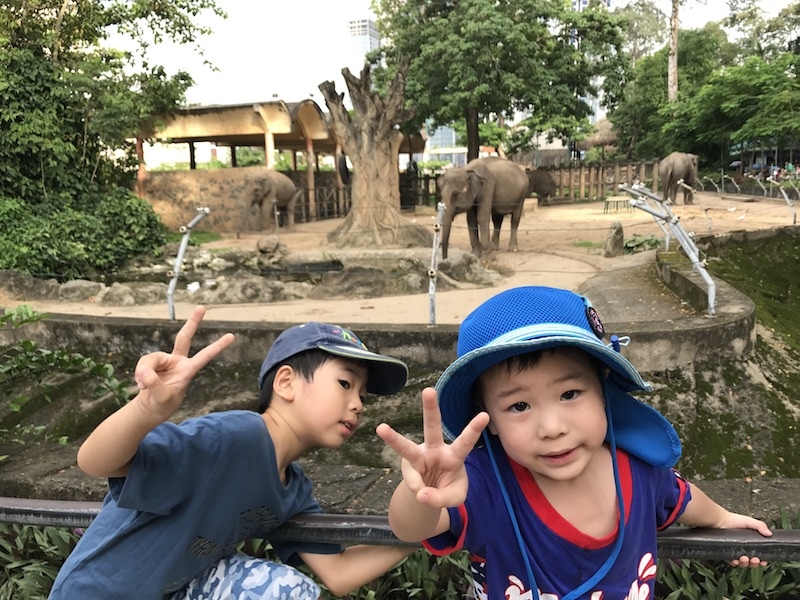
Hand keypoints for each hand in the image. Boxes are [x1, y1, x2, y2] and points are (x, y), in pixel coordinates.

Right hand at [134, 306, 234, 421]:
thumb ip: (154, 384)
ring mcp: (165, 361)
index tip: (231, 336)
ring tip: (143, 386)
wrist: (150, 408)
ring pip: (151, 358)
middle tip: (202, 307)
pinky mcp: (152, 363)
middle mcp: (178, 362)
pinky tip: (141, 384)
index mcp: (188, 371)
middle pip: (184, 338)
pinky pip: (143, 363)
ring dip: (144, 371)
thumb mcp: (161, 398)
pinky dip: (139, 373)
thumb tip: (145, 370)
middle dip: (193, 322)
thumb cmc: (162, 404)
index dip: (217, 346)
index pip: (204, 356)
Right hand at [376, 386, 488, 508]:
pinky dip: (419, 491)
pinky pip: (412, 482)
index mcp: (454, 454)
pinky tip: (423, 494)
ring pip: (406, 447)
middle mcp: (435, 450)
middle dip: (430, 408)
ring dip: (393, 437)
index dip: (474, 428)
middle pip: (432, 426)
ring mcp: (418, 457)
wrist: (430, 495)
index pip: (465, 441)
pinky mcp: (407, 468)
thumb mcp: (455, 497)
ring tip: (381, 428)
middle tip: (429, 390)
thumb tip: (421, 494)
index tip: (485, 415)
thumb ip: (442, 498)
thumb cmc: (448, 489)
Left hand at [719, 511, 772, 567]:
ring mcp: (734, 552)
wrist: (719, 520)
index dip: (762, 560)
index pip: (759, 555)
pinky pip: (731, 562)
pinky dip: (734, 563)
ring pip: (742, 563)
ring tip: (745, 558)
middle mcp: (743, 549)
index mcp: (750, 544)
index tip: (764, 561)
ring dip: (745, 564)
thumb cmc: (733, 520)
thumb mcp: (749, 522)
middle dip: (755, 563)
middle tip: (755, 560)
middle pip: (751, 562)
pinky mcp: (726, 553)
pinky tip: (735, 560)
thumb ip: (760, 526)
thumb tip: (770, 534)